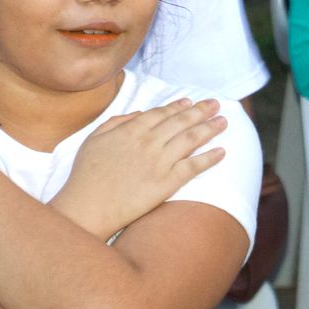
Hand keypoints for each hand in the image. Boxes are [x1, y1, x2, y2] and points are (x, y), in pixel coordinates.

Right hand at [51, 98, 227, 239]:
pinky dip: (209, 158)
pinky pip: (193, 167)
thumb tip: (139, 113)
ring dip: (210, 128)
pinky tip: (222, 152)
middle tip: (216, 104)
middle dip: (201, 111)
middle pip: (180, 122)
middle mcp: (148, 142)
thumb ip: (116, 122)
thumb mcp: (93, 140)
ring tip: (223, 122)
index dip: (178, 106)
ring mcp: (159, 162)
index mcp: (130, 130)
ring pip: (191, 139)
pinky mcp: (166, 183)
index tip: (191, 102)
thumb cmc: (85, 176)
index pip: (161, 114)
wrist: (87, 207)